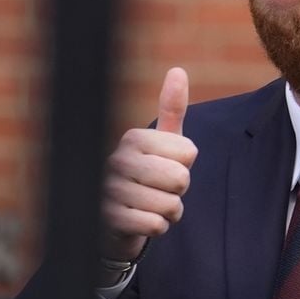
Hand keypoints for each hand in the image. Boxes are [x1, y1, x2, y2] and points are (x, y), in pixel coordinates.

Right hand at [101, 67, 196, 263]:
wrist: (112, 219)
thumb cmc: (145, 175)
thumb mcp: (161, 142)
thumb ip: (171, 109)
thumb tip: (178, 70)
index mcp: (134, 137)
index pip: (189, 153)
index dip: (185, 166)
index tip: (165, 167)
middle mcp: (118, 160)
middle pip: (181, 179)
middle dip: (179, 191)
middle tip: (159, 189)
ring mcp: (110, 190)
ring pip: (171, 205)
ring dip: (169, 212)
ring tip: (150, 205)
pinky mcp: (110, 220)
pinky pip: (157, 225)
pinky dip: (158, 228)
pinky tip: (141, 221)